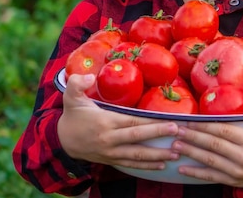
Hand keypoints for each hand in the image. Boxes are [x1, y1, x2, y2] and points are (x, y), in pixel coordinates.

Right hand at [58, 74, 179, 169]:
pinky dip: (147, 166)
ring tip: (177, 153)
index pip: (132, 122)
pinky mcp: (112, 160)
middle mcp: (110, 139)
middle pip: (139, 138)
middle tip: (180, 133)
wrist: (62, 141)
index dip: (152, 122)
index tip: (170, 120)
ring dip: (158, 155)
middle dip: (160, 136)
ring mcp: (111, 152)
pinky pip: (132, 164)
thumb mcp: (70, 97)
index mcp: (105, 121)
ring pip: (138, 155)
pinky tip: (162, 164)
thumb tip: (88, 76)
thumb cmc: (72, 116)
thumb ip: (76, 84)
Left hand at [172, 93, 242, 189]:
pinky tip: (182, 168)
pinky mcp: (232, 180)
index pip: (224, 131)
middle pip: (213, 145)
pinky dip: (195, 173)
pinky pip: (211, 176)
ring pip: (209, 160)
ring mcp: (236, 171)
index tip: (191, 120)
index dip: (206, 126)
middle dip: (193, 137)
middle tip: (177, 130)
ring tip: (175, 145)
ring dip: (191, 152)